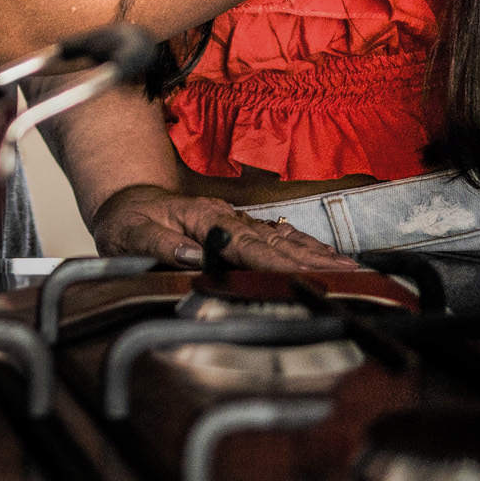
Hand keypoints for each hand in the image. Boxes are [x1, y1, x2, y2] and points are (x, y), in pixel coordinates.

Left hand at [89, 183, 365, 271]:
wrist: (125, 203)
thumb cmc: (128, 222)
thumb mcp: (132, 234)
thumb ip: (160, 245)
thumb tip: (194, 254)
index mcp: (204, 219)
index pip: (248, 246)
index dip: (280, 262)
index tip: (308, 275)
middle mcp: (227, 218)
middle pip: (278, 243)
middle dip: (316, 261)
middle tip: (354, 276)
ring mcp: (236, 222)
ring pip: (284, 239)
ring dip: (319, 255)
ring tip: (354, 269)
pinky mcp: (238, 228)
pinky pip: (278, 237)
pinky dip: (305, 247)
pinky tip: (326, 258)